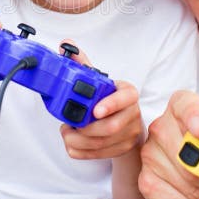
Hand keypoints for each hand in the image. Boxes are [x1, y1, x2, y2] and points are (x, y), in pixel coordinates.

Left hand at [58, 42, 142, 159]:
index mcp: (128, 93)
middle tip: (68, 125)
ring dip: (79, 141)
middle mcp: (133, 113)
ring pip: (103, 143)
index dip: (111, 104)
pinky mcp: (123, 149)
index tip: (94, 110)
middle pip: (111, 127)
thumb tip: (66, 44)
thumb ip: (82, 64)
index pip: (126, 97)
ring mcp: (130, 133)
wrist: (124, 123)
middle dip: (85, 129)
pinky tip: (72, 144)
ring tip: (66, 133)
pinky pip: (100, 155)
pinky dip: (82, 152)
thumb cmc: (108, 98)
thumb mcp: (98, 81)